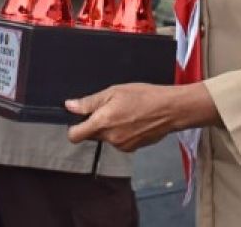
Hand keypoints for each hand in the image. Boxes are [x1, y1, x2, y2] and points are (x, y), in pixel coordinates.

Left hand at [66, 83, 183, 151]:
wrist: (169, 109)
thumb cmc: (145, 97)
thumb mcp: (114, 91)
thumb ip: (90, 102)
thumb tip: (70, 106)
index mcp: (102, 122)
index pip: (75, 136)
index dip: (74, 128)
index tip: (78, 120)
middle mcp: (110, 137)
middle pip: (92, 135)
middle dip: (96, 124)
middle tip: (110, 108)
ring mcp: (121, 145)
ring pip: (107, 137)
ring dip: (110, 128)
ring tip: (126, 113)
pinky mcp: (132, 148)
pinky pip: (119, 141)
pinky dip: (122, 133)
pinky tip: (133, 121)